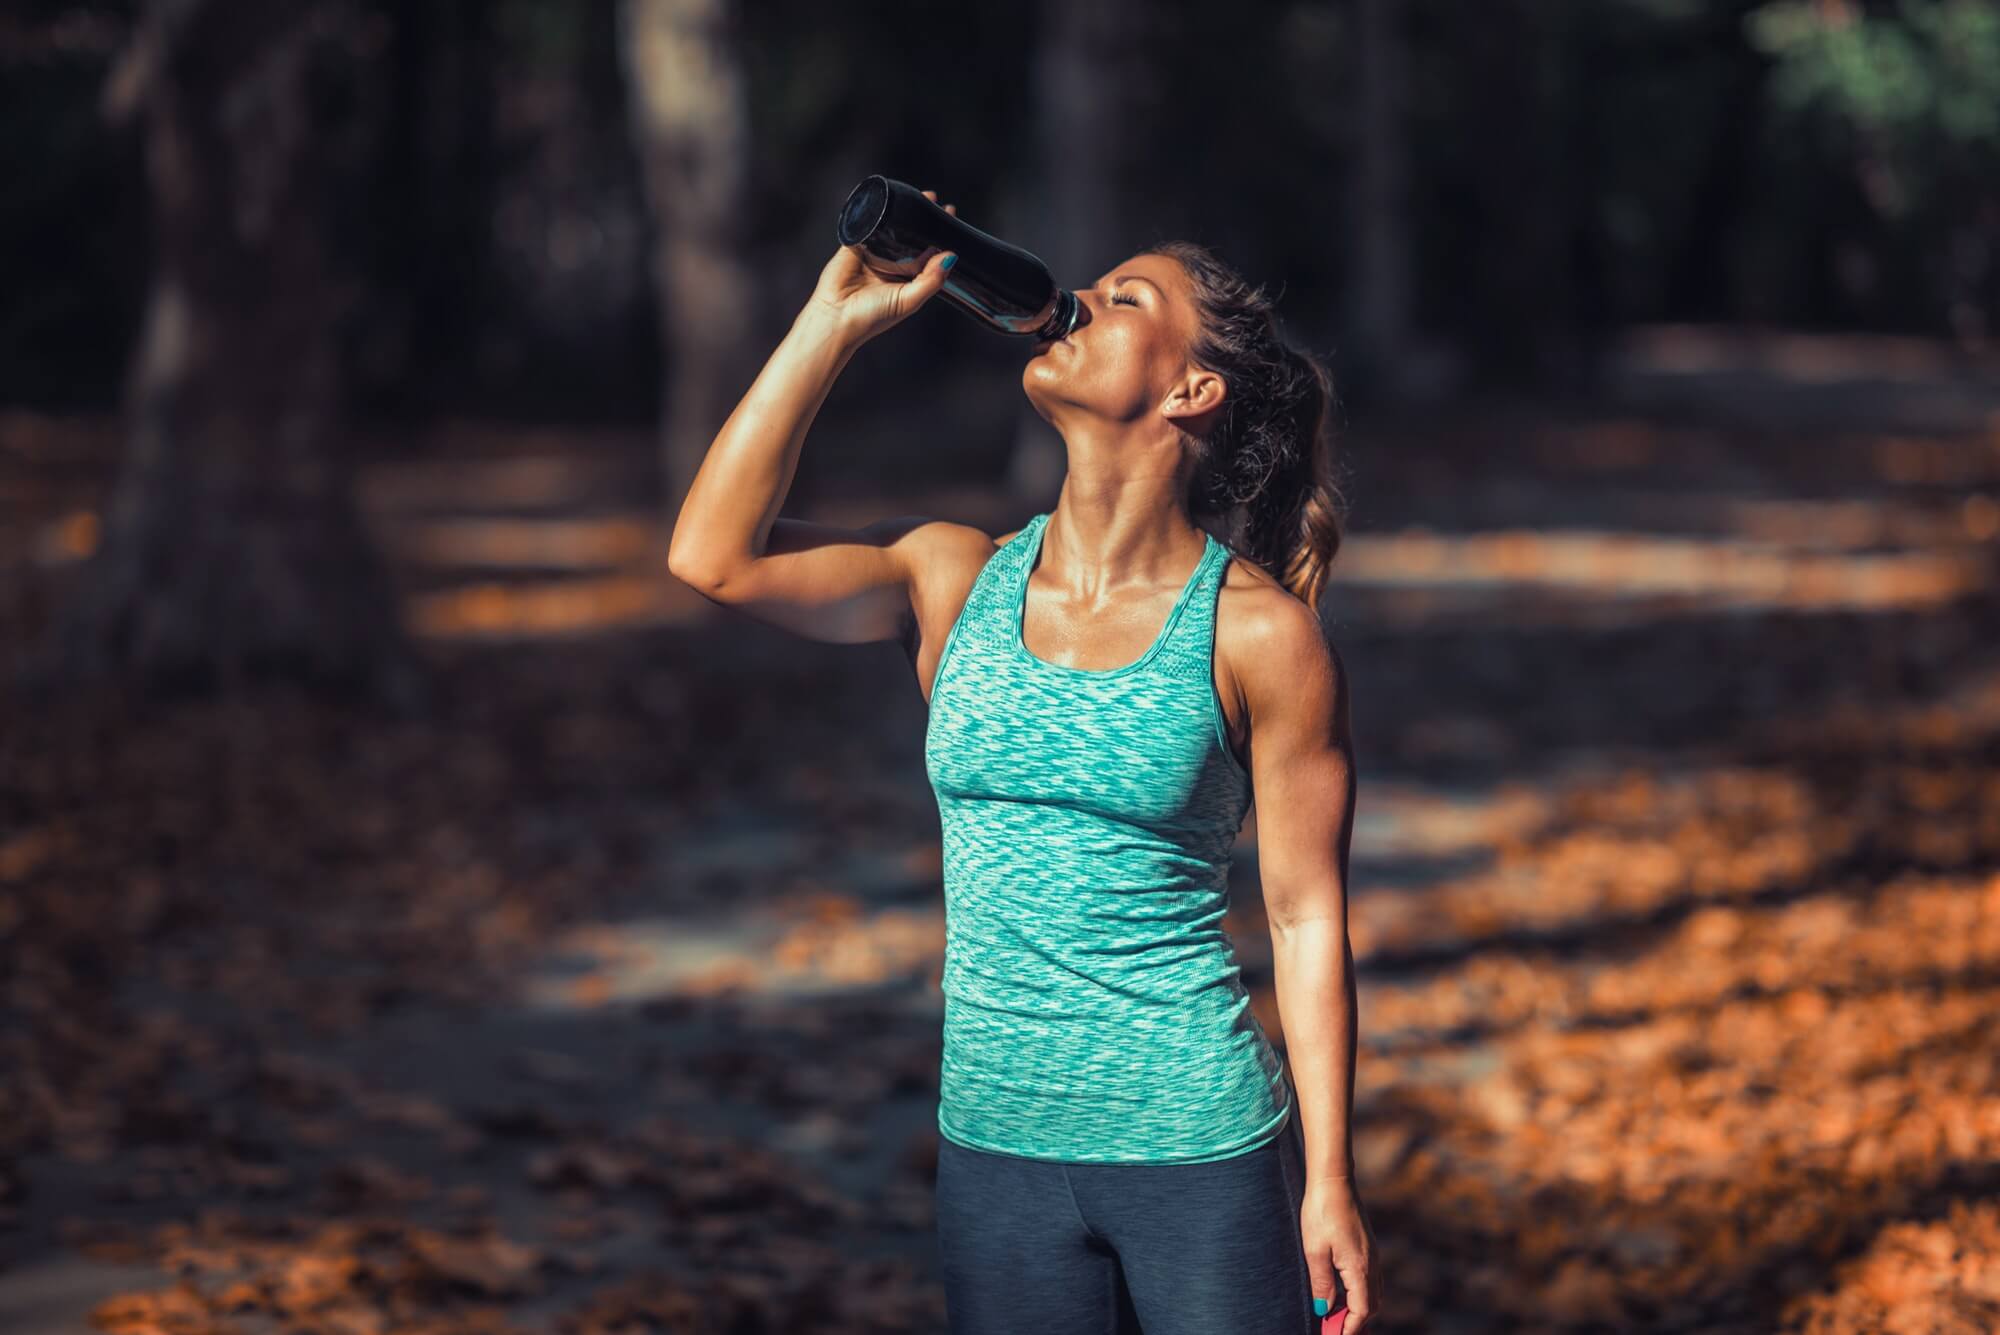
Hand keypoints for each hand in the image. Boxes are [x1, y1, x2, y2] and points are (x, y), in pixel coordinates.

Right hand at [806, 187, 959, 343]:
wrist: (836, 318)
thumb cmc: (871, 317)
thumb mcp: (909, 300)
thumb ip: (931, 280)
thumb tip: (951, 256)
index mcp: (907, 278)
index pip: (928, 252)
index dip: (939, 235)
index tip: (949, 216)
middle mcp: (891, 264)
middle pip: (911, 236)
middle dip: (923, 219)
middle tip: (934, 201)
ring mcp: (872, 252)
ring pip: (891, 227)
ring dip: (902, 211)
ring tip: (917, 196)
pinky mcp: (854, 244)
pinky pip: (866, 223)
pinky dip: (876, 212)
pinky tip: (888, 199)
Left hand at [1302, 1178, 1378, 1331]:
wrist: (1334, 1180)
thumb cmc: (1322, 1212)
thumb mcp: (1315, 1251)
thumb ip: (1321, 1283)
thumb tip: (1324, 1310)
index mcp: (1359, 1268)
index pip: (1361, 1311)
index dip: (1349, 1328)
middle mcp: (1371, 1264)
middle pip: (1371, 1306)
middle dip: (1355, 1323)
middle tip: (1333, 1330)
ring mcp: (1371, 1254)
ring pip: (1371, 1293)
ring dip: (1357, 1308)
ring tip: (1335, 1316)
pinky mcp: (1367, 1246)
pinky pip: (1368, 1279)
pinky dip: (1357, 1293)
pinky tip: (1340, 1291)